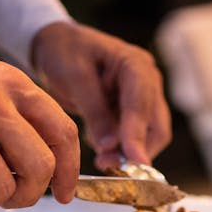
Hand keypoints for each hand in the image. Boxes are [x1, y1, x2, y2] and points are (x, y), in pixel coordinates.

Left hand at [30, 21, 171, 170]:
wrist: (55, 46)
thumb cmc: (64, 52)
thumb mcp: (75, 78)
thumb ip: (94, 111)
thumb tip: (110, 146)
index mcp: (136, 65)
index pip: (143, 103)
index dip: (138, 134)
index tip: (134, 160)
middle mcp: (147, 82)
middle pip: (156, 125)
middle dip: (137, 149)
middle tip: (108, 165)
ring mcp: (140, 98)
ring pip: (147, 136)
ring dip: (127, 153)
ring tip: (101, 161)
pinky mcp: (129, 112)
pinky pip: (131, 138)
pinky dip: (119, 150)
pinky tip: (101, 151)